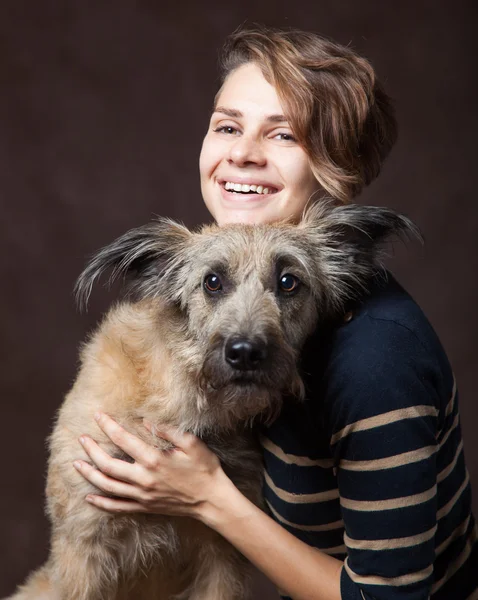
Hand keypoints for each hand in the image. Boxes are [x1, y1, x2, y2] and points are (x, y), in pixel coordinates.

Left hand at [73, 412, 225, 517]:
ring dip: (89, 474)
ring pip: (108, 486)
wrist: (212, 500)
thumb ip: (168, 431)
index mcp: (154, 460)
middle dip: (92, 450)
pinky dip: (101, 503)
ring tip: (77, 464)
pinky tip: (89, 497)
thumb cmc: (204, 468)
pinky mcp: (144, 507)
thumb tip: (147, 421)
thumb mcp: (191, 443)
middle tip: (81, 438)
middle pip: (108, 465)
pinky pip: (117, 507)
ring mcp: (142, 496)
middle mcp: (143, 479)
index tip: (98, 416)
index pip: (123, 440)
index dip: (109, 426)